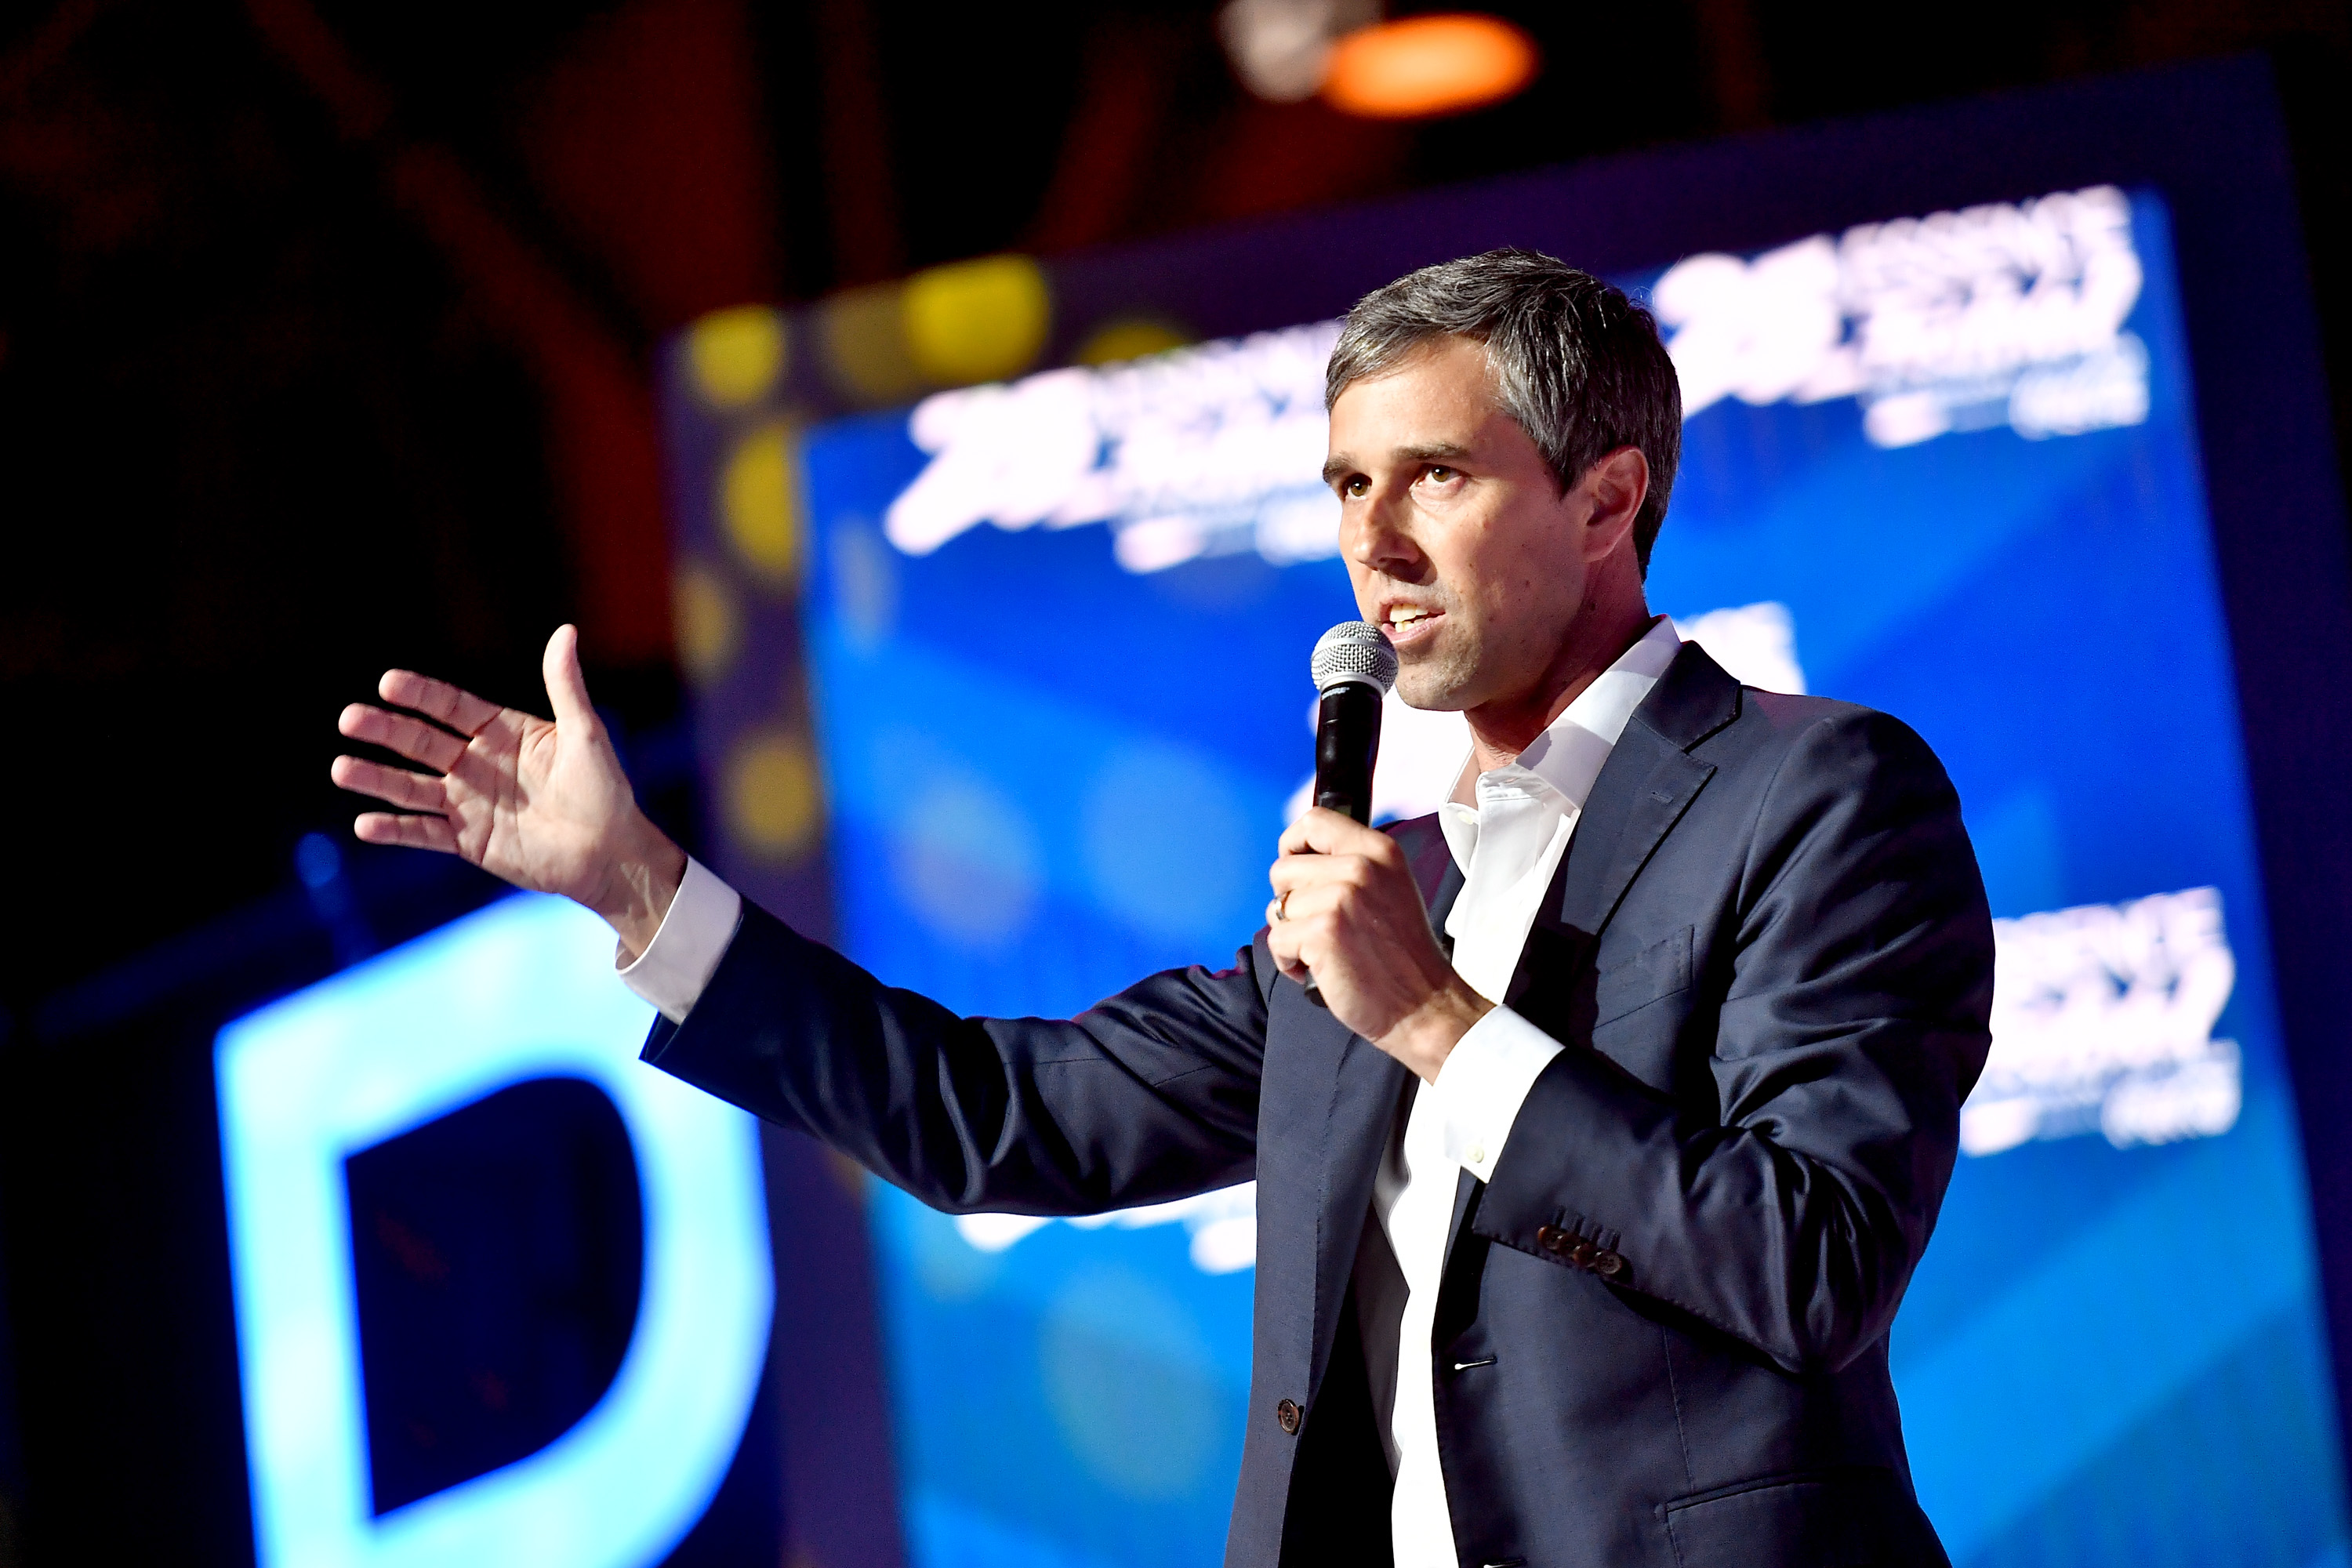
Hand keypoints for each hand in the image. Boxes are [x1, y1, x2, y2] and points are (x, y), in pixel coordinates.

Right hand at [330, 625, 686, 957]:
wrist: (611, 855)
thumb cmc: (604, 791)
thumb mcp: (585, 734)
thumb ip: (565, 686)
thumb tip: (565, 630)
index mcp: (503, 733)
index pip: (453, 707)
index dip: (422, 695)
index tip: (389, 682)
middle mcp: (479, 764)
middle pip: (423, 743)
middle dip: (386, 731)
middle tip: (349, 718)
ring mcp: (469, 803)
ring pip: (413, 788)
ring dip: (377, 778)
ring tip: (340, 768)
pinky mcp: (469, 841)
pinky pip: (425, 833)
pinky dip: (396, 831)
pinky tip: (365, 825)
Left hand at [1266, 809, 1490, 1080]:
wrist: (1425, 1005)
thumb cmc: (1403, 955)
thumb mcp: (1391, 888)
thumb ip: (1352, 864)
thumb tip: (1299, 856)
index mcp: (1379, 850)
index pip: (1314, 821)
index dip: (1293, 846)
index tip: (1299, 872)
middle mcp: (1360, 867)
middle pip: (1282, 868)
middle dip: (1290, 902)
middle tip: (1321, 926)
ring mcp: (1340, 898)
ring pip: (1277, 907)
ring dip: (1291, 934)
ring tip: (1325, 951)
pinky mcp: (1322, 932)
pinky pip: (1276, 939)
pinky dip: (1289, 961)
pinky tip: (1319, 970)